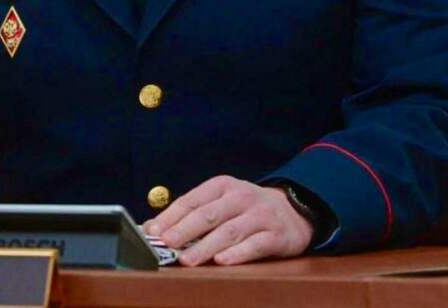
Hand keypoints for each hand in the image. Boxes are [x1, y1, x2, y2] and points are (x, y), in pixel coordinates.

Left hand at [143, 175, 313, 265]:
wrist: (293, 209)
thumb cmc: (247, 208)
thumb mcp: (222, 202)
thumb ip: (193, 213)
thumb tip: (155, 227)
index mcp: (223, 186)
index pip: (192, 200)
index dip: (171, 216)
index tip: (153, 231)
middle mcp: (241, 197)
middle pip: (209, 214)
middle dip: (185, 230)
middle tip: (168, 243)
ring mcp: (260, 215)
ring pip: (229, 230)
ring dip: (206, 246)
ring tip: (188, 259)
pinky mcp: (276, 234)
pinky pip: (255, 244)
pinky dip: (238, 253)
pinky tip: (222, 261)